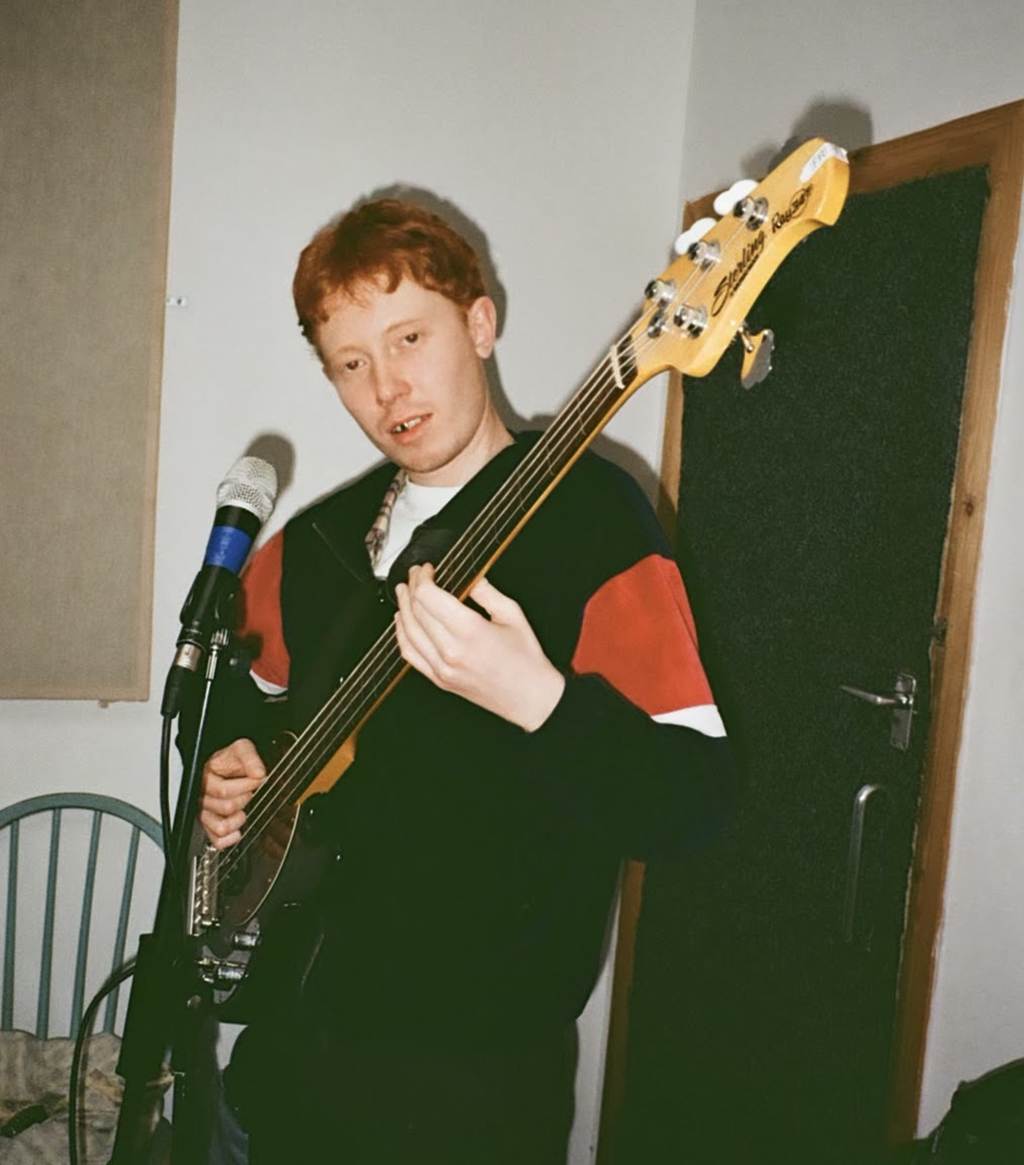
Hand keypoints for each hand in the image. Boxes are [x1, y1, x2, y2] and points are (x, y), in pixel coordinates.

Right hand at [199, 738, 265, 848]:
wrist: (224, 765)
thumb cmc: (230, 759)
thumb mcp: (241, 749)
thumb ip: (250, 759)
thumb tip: (259, 773)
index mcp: (204, 778)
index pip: (224, 791)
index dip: (246, 786)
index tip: (257, 779)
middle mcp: (202, 797)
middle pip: (225, 807)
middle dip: (244, 798)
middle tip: (250, 792)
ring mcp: (205, 813)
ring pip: (220, 827)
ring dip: (238, 820)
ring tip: (243, 809)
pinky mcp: (210, 827)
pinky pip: (217, 841)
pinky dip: (230, 838)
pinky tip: (238, 829)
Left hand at [394, 564, 564, 731]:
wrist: (530, 697)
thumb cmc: (525, 660)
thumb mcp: (512, 614)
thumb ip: (486, 591)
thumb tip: (468, 576)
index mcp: (470, 631)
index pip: (429, 597)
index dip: (422, 578)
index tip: (426, 569)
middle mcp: (451, 651)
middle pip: (416, 611)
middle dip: (412, 588)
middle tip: (416, 576)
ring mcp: (442, 668)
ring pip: (408, 632)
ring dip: (402, 608)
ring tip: (403, 592)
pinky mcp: (439, 680)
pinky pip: (410, 655)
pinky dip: (401, 635)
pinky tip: (403, 622)